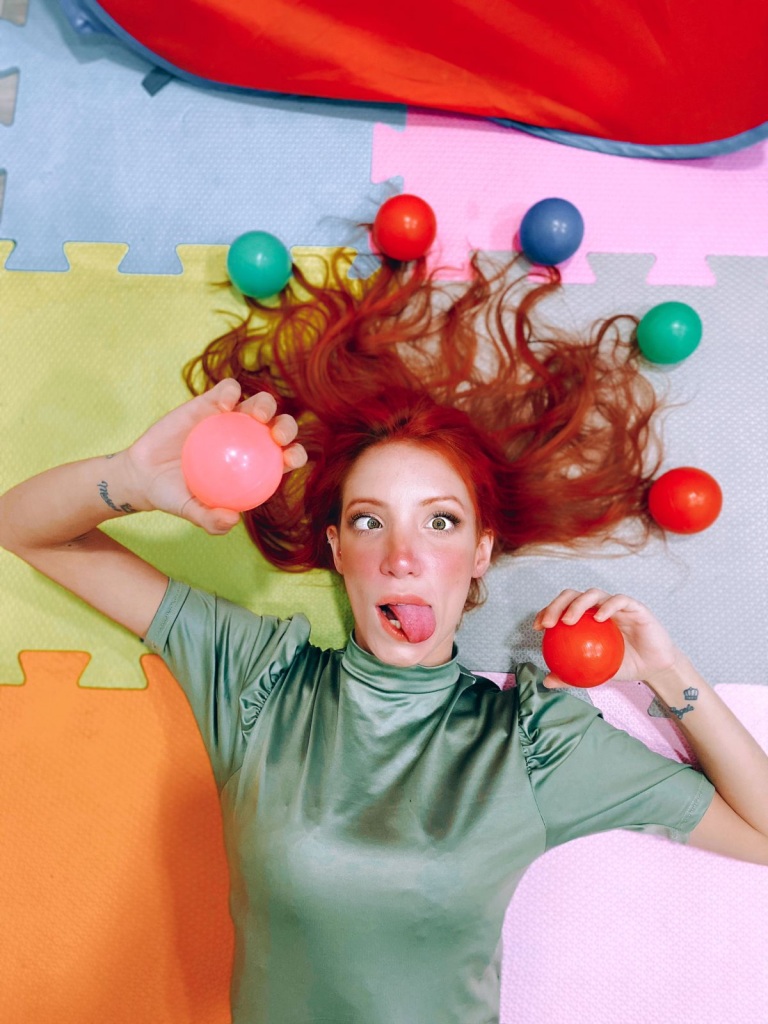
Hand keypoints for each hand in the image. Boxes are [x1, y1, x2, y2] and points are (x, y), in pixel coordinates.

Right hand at [124, 380, 306, 534]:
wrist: (144, 474)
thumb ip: (211, 519)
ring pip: (259, 404)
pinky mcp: (210, 401)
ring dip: (266, 405)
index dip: (295, 455)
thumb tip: (231, 519)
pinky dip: (230, 392)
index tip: (289, 459)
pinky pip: (226, 391)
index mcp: (255, 465)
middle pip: (279, 427)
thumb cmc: (174, 495)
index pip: (285, 457)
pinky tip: (224, 403)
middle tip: (277, 437)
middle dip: (287, 428)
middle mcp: (249, 439)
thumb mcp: (192, 511)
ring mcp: (231, 418)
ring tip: (257, 415)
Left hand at [532, 588, 682, 687]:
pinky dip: (607, 606)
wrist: (655, 668)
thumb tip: (547, 681)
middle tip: (548, 623)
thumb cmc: (623, 666)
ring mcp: (616, 605)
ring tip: (568, 620)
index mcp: (587, 619)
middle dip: (556, 604)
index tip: (538, 627)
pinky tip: (599, 618)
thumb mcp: (595, 673)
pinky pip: (619, 601)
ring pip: (593, 594)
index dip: (548, 611)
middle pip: (573, 595)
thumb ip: (573, 675)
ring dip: (578, 604)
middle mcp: (599, 607)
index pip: (563, 608)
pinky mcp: (635, 607)